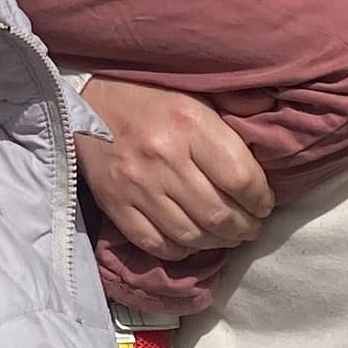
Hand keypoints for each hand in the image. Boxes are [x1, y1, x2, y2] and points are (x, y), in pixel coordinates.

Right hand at [74, 78, 272, 260]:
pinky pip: (156, 244)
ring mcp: (137, 185)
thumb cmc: (149, 98)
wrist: (82, 102)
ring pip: (191, 235)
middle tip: (251, 227)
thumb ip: (225, 133)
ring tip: (227, 236)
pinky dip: (181, 249)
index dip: (262, 200)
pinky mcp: (115, 205)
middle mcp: (163, 156)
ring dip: (218, 242)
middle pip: (219, 214)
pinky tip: (192, 239)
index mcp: (189, 123)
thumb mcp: (194, 98)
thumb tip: (261, 173)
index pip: (241, 179)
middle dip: (245, 228)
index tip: (265, 204)